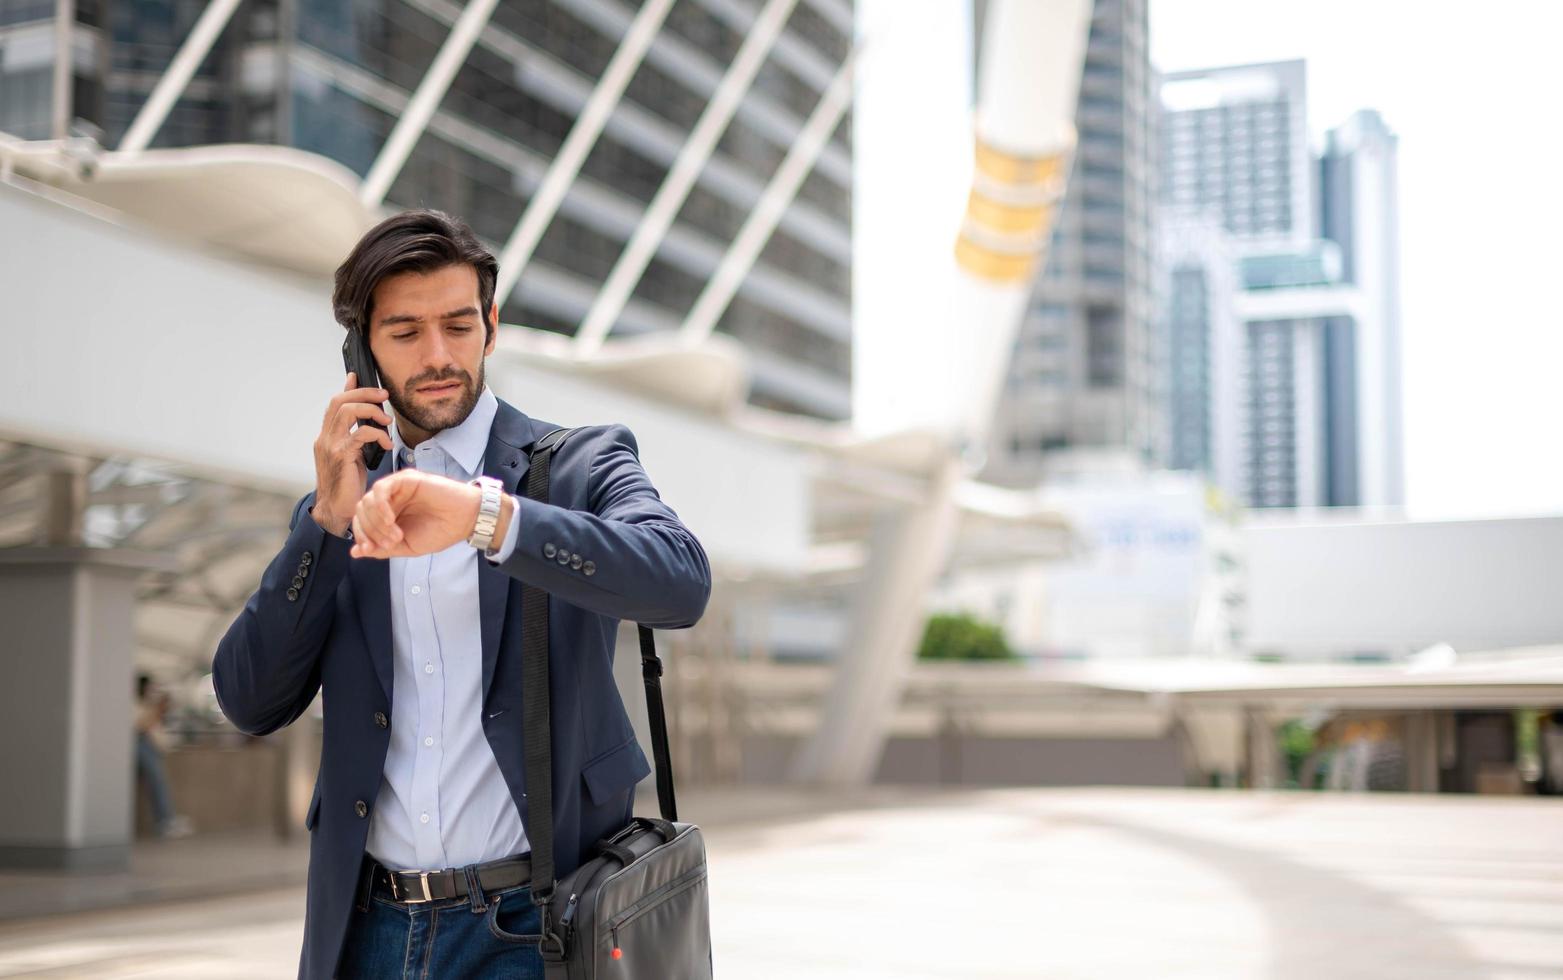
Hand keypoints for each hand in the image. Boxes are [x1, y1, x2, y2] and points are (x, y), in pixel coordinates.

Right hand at [311, 372, 391, 536]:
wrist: (335, 511)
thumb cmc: (347, 485)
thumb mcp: (352, 456)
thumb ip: (356, 436)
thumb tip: (366, 420)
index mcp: (326, 436)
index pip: (335, 404)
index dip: (348, 388)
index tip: (358, 376)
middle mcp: (325, 438)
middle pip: (340, 401)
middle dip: (365, 393)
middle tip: (384, 396)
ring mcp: (330, 446)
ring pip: (348, 411)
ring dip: (372, 411)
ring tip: (386, 423)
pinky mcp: (341, 456)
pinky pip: (361, 433)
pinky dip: (378, 435)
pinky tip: (387, 445)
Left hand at [349, 470, 512, 559]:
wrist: (464, 520)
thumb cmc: (440, 531)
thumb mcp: (406, 547)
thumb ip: (381, 549)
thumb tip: (355, 552)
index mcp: (388, 515)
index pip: (362, 522)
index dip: (361, 536)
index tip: (371, 549)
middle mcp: (390, 500)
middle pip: (361, 511)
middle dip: (371, 532)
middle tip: (390, 543)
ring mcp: (397, 489)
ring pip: (368, 500)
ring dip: (376, 522)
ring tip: (395, 535)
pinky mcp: (406, 479)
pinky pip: (381, 489)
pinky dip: (380, 506)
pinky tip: (390, 520)